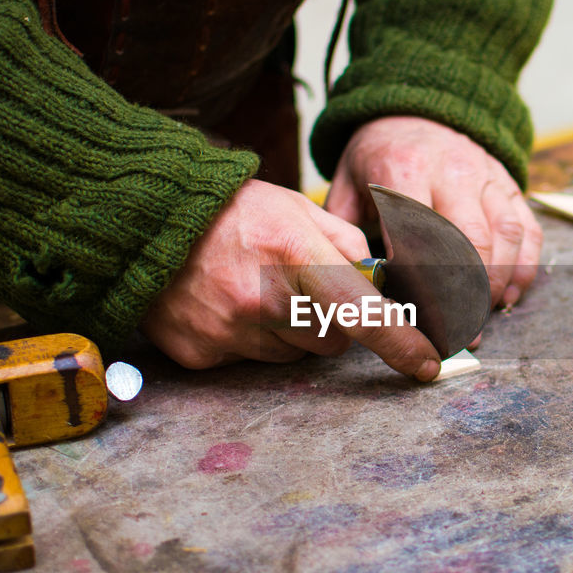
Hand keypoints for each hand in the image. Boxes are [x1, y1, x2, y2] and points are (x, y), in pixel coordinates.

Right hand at [141, 179, 441, 379]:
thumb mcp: (296, 209)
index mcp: (295, 255)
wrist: (144, 221)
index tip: (428, 364)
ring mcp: (229, 332)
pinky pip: (249, 361)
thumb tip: (377, 280)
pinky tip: (226, 305)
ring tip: (257, 291)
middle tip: (301, 288)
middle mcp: (263, 300)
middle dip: (332, 322)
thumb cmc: (230, 211)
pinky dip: (248, 339)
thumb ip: (344, 244)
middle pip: (333, 342)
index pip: (365, 314)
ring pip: (293, 355)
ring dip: (289, 332)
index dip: (402, 343)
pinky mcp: (200, 354)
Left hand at [325, 116, 541, 309]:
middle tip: (452, 333)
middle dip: (461, 294)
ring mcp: (486, 176)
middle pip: (467, 241)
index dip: (419, 283)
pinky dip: (523, 268)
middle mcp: (452, 170)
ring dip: (494, 285)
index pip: (417, 235)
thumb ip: (342, 231)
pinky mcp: (510, 184)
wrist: (416, 109)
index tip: (413, 319)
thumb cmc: (377, 158)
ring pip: (503, 237)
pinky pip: (527, 229)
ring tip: (479, 320)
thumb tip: (349, 284)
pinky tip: (507, 296)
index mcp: (404, 169)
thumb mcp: (346, 182)